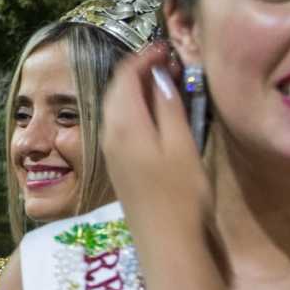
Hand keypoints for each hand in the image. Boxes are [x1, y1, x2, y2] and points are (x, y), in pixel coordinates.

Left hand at [101, 43, 211, 226]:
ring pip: (114, 107)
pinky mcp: (115, 165)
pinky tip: (151, 114)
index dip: (143, 57)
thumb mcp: (181, 144)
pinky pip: (117, 124)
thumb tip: (159, 75)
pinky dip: (131, 109)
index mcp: (124, 124)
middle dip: (137, 70)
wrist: (164, 241)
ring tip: (162, 83)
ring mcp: (109, 151)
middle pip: (115, 89)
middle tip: (165, 62)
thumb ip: (168, 106)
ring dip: (133, 90)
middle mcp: (109, 135)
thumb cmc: (179, 194)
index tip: (164, 48)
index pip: (124, 76)